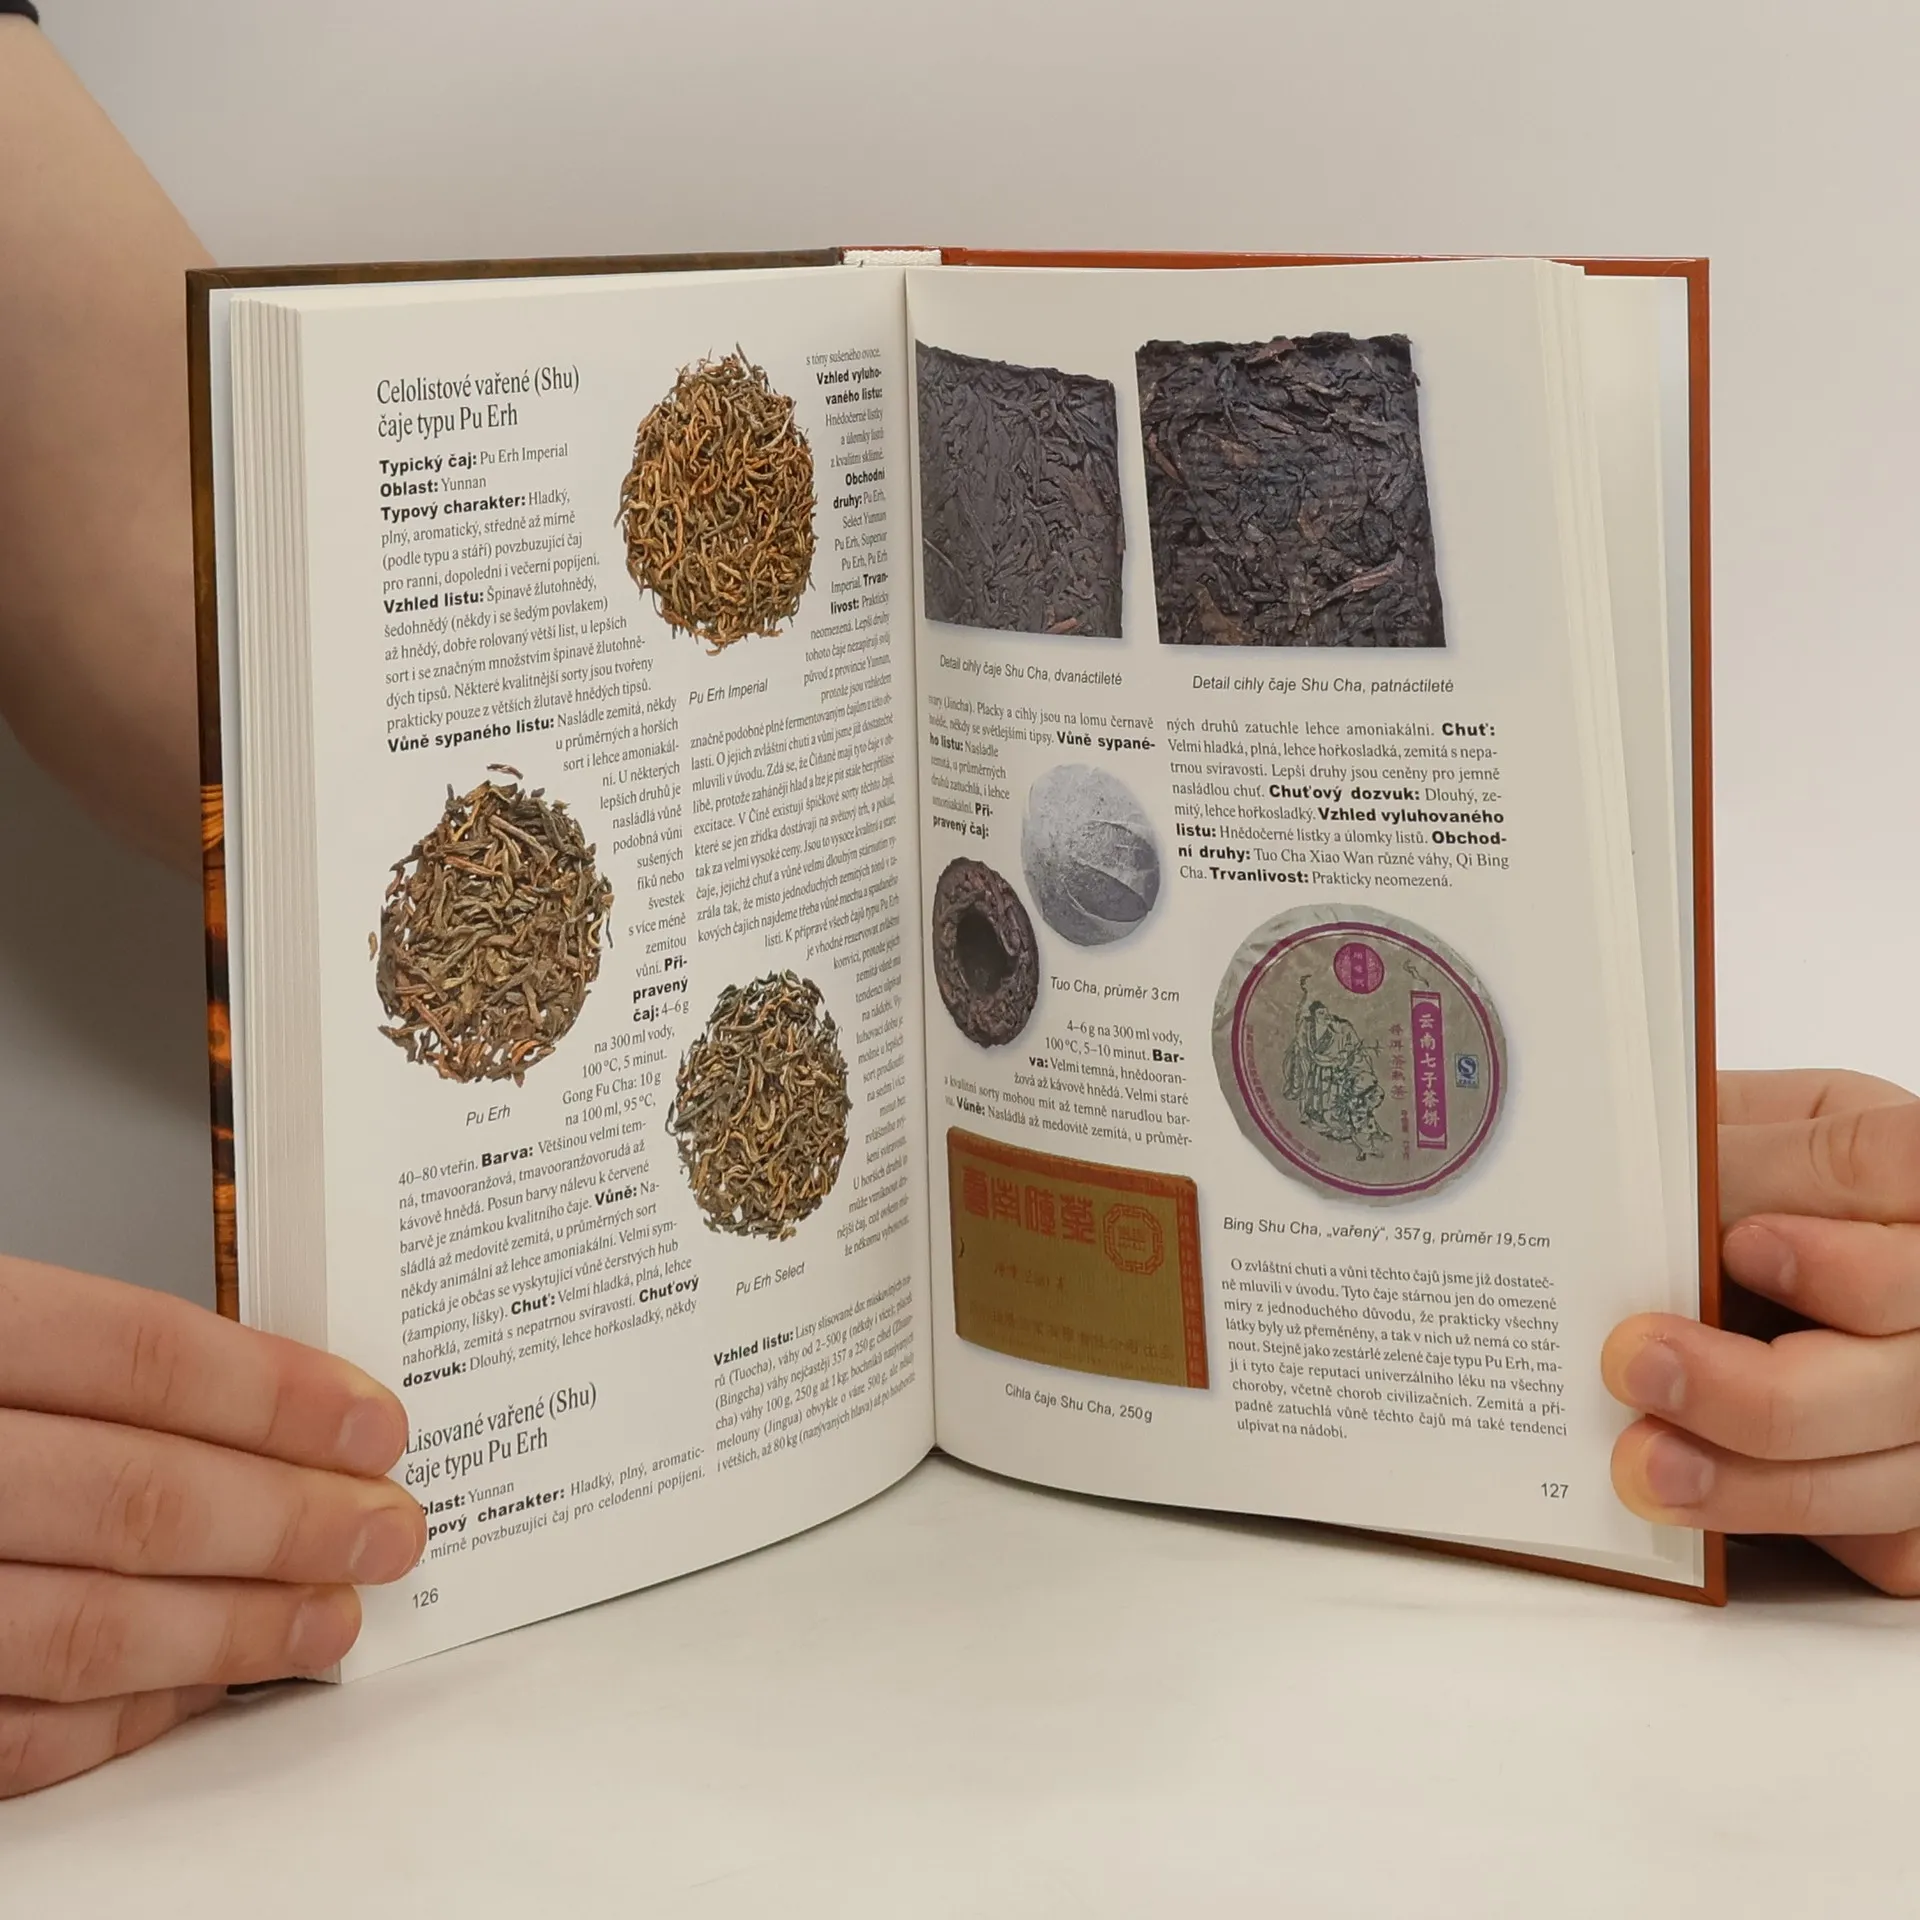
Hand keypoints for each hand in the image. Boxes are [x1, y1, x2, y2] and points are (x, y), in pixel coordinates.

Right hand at [0, 1255, 424, 1795]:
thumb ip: (94, 1363)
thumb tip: (278, 1405)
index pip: (140, 1356)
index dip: (277, 1396)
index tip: (376, 1427)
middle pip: (137, 1497)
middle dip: (290, 1523)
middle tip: (386, 1533)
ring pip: (86, 1627)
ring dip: (233, 1632)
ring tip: (329, 1621)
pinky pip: (6, 1733)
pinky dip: (119, 1718)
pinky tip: (198, 1690)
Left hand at [1605, 1069, 1919, 1592]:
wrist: (1671, 1222)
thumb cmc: (1697, 1167)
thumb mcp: (1712, 1132)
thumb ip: (1721, 1173)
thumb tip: (1671, 1228)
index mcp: (1903, 1173)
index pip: (1919, 1197)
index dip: (1848, 1252)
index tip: (1742, 1246)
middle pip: (1916, 1370)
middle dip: (1769, 1390)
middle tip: (1636, 1366)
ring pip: (1903, 1475)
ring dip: (1764, 1485)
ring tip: (1643, 1464)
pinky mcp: (1906, 1486)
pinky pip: (1893, 1545)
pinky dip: (1797, 1531)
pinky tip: (1706, 1514)